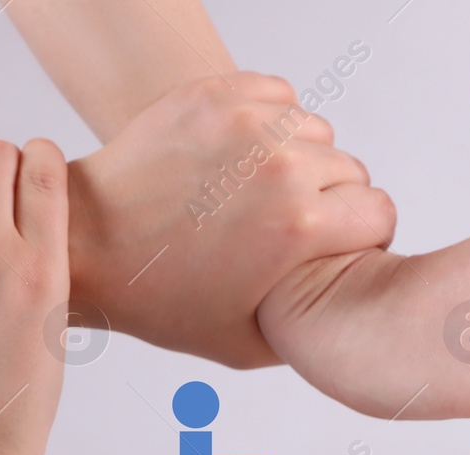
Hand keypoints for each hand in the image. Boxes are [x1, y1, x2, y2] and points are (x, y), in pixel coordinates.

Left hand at [68, 72, 395, 369]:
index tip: (337, 248)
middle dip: (334, 200)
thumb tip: (359, 311)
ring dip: (303, 159)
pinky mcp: (216, 95)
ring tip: (265, 192)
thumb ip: (318, 326)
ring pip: (318, 132)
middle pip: (353, 171)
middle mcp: (280, 166)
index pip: (380, 213)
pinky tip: (244, 159)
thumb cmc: (163, 299)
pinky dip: (271, 123)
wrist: (89, 246)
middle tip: (293, 227)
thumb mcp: (250, 344)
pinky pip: (279, 98)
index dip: (364, 237)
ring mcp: (246, 123)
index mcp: (299, 226)